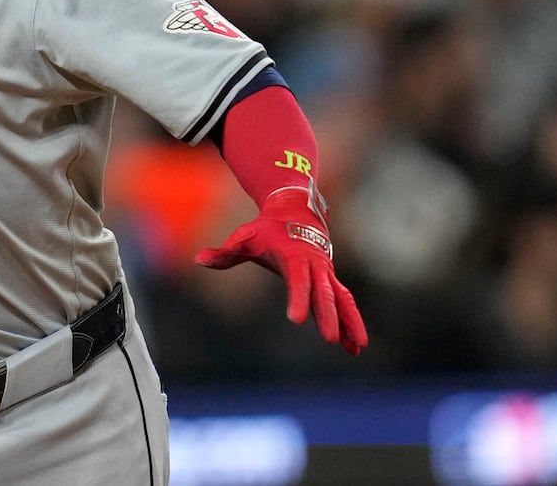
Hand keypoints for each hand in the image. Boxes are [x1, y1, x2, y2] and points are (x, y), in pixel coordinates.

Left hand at [193, 186, 368, 354]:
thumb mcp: (244, 237)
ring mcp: (326, 273)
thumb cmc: (267, 229)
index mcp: (294, 257)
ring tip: (358, 346)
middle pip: (324, 293)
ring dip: (350, 322)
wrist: (297, 211)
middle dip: (328, 316)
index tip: (296, 319)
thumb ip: (224, 253)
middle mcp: (315, 266)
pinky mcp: (331, 280)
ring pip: (342, 299)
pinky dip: (351, 322)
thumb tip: (199, 259)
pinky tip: (355, 347)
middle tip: (330, 339)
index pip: (297, 281)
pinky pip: (345, 302)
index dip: (298, 299)